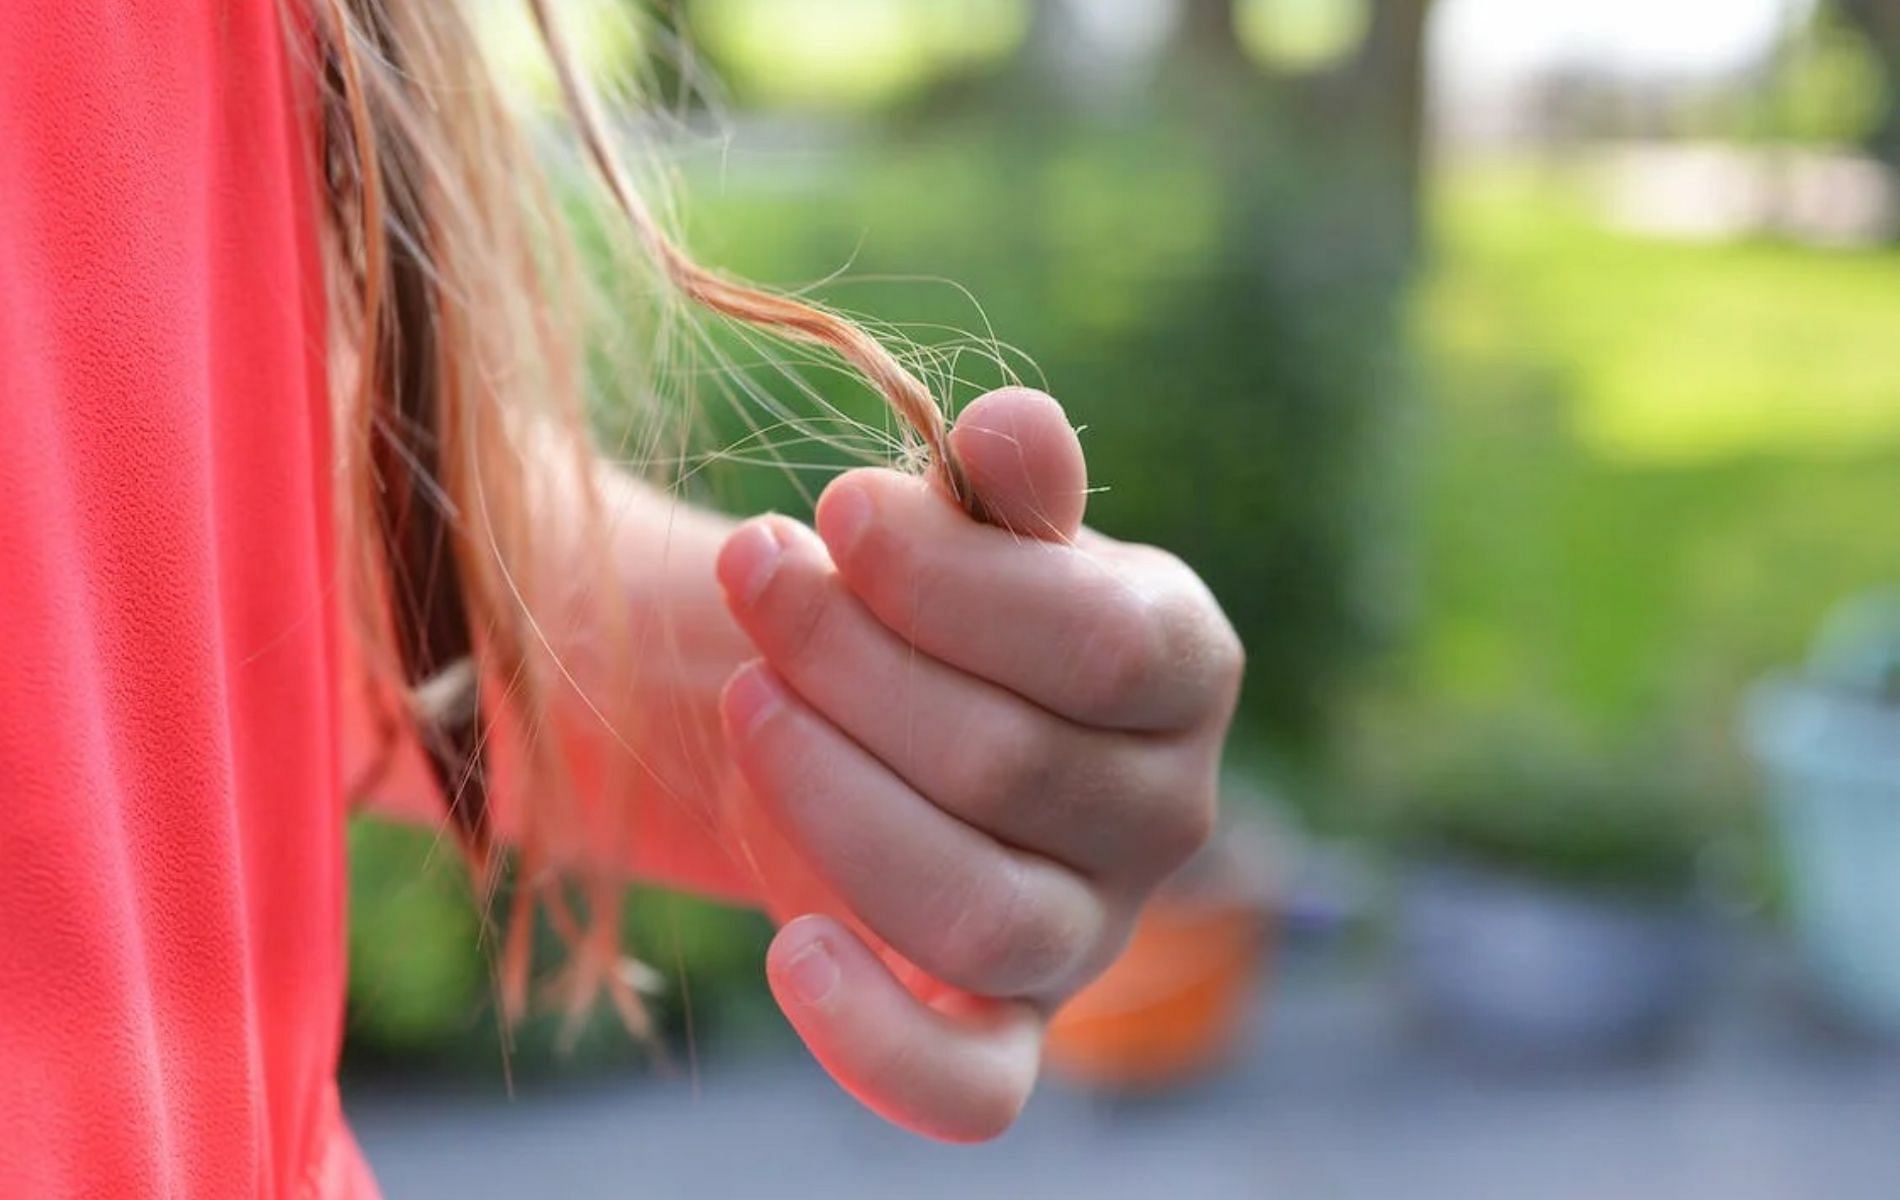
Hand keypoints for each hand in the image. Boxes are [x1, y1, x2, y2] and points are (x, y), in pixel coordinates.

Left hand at [712, 388, 1241, 1140]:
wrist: (885, 715)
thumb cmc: (939, 604)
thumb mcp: (975, 530)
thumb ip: (1004, 490)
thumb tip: (1010, 425)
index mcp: (1184, 668)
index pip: (1103, 646)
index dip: (950, 580)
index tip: (834, 512)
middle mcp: (1165, 814)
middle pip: (1009, 763)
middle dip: (850, 660)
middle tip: (753, 576)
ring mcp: (1088, 934)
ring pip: (978, 911)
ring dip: (831, 799)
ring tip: (749, 702)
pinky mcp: (1005, 1028)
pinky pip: (971, 1089)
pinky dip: (877, 1042)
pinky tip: (789, 952)